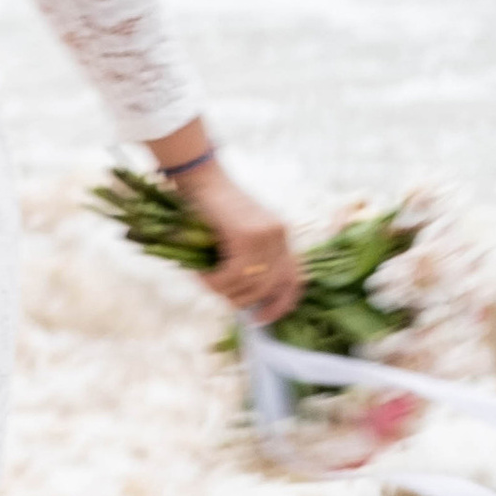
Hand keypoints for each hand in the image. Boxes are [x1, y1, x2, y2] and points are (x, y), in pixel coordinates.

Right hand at [175, 159, 303, 321]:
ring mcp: (265, 235)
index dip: (282, 304)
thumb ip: (248, 259)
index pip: (295, 279)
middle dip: (245, 301)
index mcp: (282, 235)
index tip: (263, 319)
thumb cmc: (212, 205)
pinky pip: (234, 274)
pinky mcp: (246, 235)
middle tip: (223, 298)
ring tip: (206, 282)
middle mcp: (279, 235)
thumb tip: (244, 299)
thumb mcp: (239, 232)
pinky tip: (201, 275)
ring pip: (251, 284)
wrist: (199, 177)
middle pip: (270, 286)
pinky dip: (215, 282)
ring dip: (225, 291)